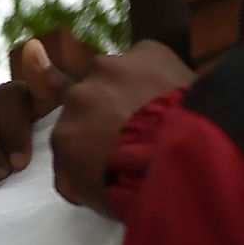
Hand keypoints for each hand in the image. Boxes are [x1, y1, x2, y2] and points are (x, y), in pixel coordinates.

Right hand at [50, 40, 195, 216]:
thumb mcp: (89, 194)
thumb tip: (71, 165)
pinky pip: (146, 58)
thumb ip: (71, 176)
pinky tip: (172, 88)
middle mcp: (78, 95)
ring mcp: (110, 68)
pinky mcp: (146, 50)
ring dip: (128, 86)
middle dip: (104, 108)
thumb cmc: (132, 184)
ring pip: (115, 74)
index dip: (90, 136)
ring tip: (157, 104)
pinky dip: (156, 70)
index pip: (70, 130)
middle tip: (134, 126)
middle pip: (88, 97)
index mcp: (62, 133)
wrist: (180, 155)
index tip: (107, 144)